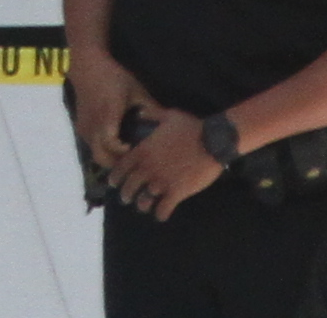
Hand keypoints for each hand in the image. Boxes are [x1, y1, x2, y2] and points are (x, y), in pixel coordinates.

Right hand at [65, 51, 149, 179]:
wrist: (86, 66)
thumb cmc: (114, 77)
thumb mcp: (136, 90)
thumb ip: (152, 108)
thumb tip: (170, 123)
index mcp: (108, 115)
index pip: (111, 144)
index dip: (124, 152)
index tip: (135, 149)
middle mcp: (94, 125)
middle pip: (101, 158)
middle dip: (117, 164)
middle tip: (133, 160)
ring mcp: (85, 127)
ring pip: (95, 154)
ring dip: (109, 157)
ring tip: (125, 154)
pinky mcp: (81, 126)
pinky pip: (91, 145)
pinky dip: (102, 149)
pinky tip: (114, 143)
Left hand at [111, 107, 232, 219]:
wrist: (213, 140)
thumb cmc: (191, 127)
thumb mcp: (168, 115)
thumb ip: (151, 114)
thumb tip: (139, 112)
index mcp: (144, 150)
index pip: (121, 167)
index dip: (115, 177)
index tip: (113, 183)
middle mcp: (149, 168)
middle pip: (129, 187)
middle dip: (126, 195)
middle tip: (127, 199)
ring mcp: (162, 181)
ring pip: (144, 201)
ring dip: (142, 205)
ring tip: (144, 206)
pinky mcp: (177, 192)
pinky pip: (163, 209)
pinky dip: (161, 214)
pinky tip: (162, 215)